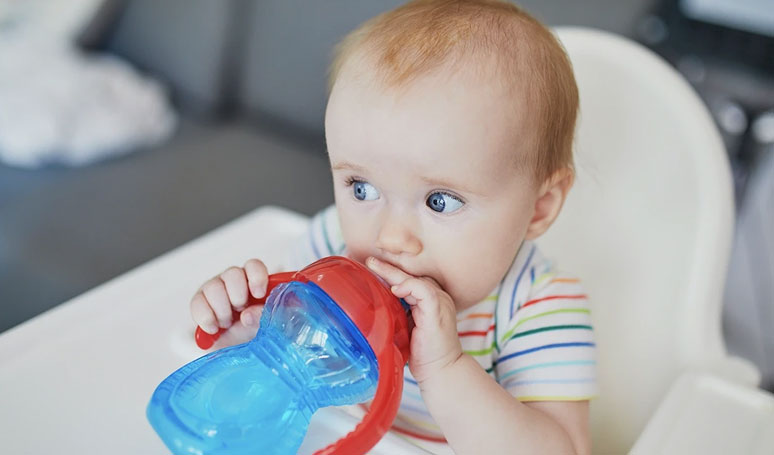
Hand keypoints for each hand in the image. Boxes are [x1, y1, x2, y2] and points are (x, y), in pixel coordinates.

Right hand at [190, 259, 267, 347]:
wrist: (237, 351)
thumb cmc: (256, 332)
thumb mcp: (268, 325)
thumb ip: (265, 316)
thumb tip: (248, 315)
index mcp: (255, 282)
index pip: (254, 266)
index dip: (256, 277)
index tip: (259, 294)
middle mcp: (235, 282)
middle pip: (233, 273)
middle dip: (238, 296)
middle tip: (241, 311)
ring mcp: (215, 291)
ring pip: (213, 287)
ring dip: (222, 310)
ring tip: (228, 323)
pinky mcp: (200, 304)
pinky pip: (196, 303)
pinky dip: (206, 318)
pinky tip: (214, 328)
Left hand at [366, 256, 462, 383]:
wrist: (441, 372)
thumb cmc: (423, 355)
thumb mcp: (406, 329)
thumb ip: (397, 314)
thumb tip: (373, 307)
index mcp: (430, 300)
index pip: (410, 280)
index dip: (391, 273)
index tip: (370, 267)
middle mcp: (437, 297)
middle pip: (411, 276)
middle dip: (388, 268)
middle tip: (368, 260)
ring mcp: (439, 302)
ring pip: (414, 279)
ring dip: (392, 272)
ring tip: (373, 265)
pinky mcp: (438, 311)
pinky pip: (423, 291)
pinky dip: (408, 286)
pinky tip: (394, 289)